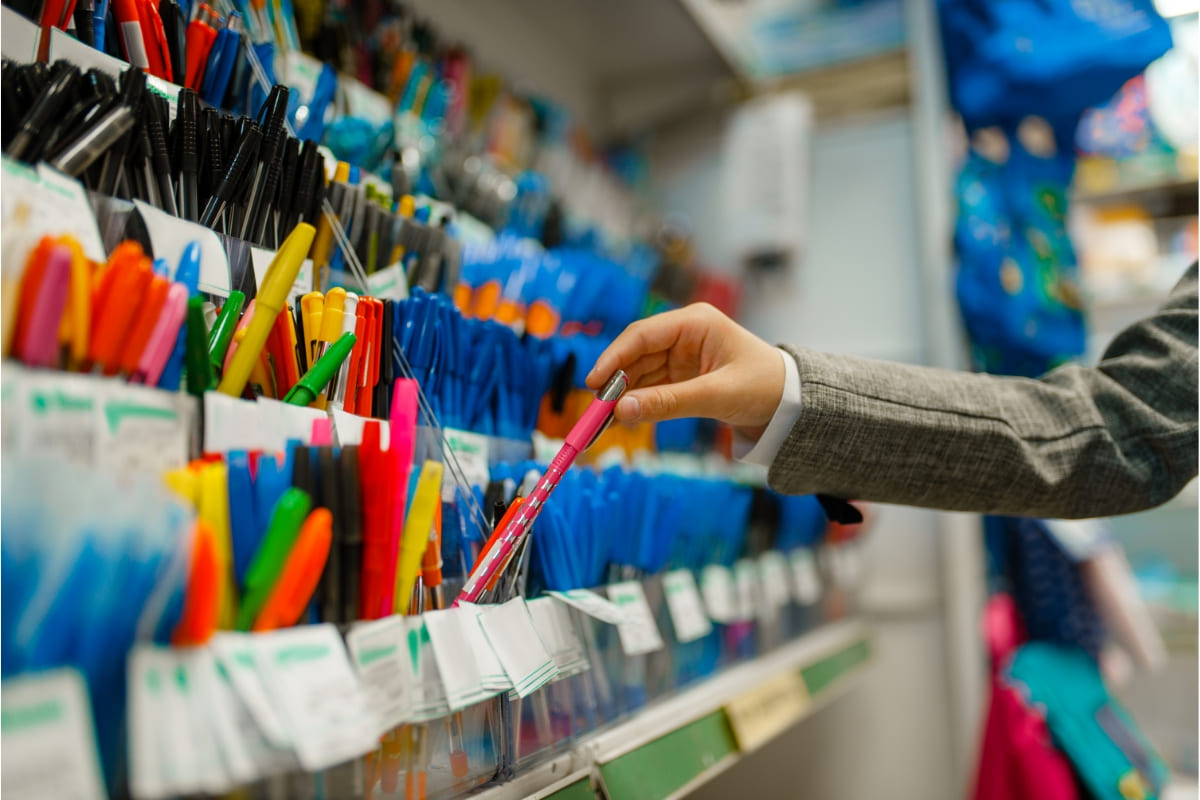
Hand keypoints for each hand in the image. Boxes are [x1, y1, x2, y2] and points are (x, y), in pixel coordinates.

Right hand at [586, 303, 784, 438]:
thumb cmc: (765, 387)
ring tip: (600, 421)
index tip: (593, 383)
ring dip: (620, 396)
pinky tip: (619, 419)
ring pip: (639, 374)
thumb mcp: (717, 395)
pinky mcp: (681, 377)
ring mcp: (681, 356)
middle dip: (613, 382)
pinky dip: (635, 404)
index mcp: (695, 323)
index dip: (613, 358)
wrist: (792, 404)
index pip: (642, 335)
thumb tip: (622, 411)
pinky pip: (650, 388)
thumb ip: (669, 403)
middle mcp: (683, 334)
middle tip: (593, 410)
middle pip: (635, 355)